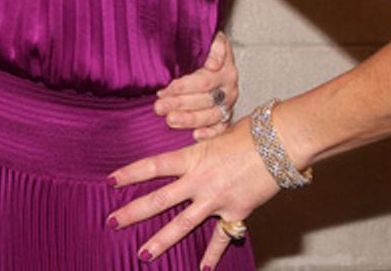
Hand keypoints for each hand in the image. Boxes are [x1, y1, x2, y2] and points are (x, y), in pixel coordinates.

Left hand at [107, 120, 278, 268]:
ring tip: (142, 254)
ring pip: (182, 225)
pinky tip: (203, 268)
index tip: (109, 181)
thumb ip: (200, 151)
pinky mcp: (237, 213)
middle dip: (133, 213)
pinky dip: (212, 254)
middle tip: (112, 222)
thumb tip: (192, 155)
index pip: (152, 166)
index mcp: (191, 159)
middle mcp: (199, 182)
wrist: (281, 143)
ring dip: (161, 241)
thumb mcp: (215, 136)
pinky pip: (222, 237)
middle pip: (158, 200)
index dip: (129, 174)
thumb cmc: (250, 132)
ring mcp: (217, 200)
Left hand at [154, 31, 237, 139]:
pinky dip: (210, 133)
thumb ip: (215, 46)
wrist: (217, 60)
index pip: (204, 81)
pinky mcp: (227, 116)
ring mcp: (229, 105)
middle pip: (204, 100)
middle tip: (159, 107)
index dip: (184, 87)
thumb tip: (213, 62)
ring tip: (170, 120)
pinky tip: (195, 136)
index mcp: (226, 71)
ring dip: (189, 120)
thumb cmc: (207, 51)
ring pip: (211, 116)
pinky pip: (221, 128)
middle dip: (180, 104)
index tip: (165, 89)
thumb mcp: (211, 41)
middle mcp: (229, 90)